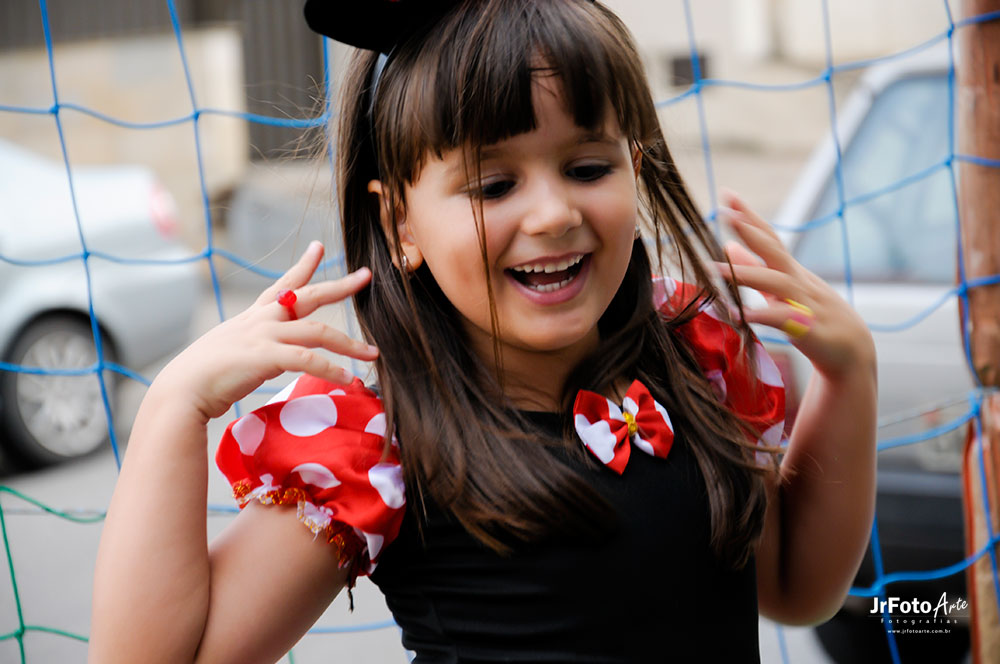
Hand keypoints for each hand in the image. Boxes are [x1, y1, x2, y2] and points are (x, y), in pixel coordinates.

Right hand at [155, 241, 378, 421]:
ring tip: (372, 353)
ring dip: (349, 344)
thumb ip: (257, 346)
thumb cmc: (204, 377)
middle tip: (365, 276)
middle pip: (308, 296)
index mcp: (253, 316)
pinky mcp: (265, 357)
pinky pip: (307, 361)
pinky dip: (330, 370)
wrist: (182, 390)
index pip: (283, 284)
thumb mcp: (233, 351)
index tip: (319, 246)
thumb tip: (275, 355)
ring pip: (317, 331)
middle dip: (340, 286)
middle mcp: (261, 320)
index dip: (303, 265)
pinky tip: (347, 379)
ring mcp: (263, 336)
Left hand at [713, 192, 874, 380]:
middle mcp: (797, 281)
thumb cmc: (814, 316)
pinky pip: (783, 320)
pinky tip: (740, 315)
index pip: (769, 237)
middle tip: (725, 212)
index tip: (727, 193)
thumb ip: (755, 268)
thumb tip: (729, 246)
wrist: (852, 351)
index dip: (749, 216)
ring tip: (714, 268)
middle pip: (774, 250)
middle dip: (750, 230)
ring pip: (775, 283)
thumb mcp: (781, 289)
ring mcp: (805, 303)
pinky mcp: (808, 329)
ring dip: (745, 274)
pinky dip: (762, 315)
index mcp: (789, 271)